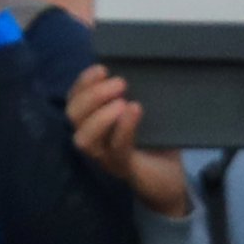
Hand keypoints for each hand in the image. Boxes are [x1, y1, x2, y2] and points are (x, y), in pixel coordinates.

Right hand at [65, 65, 191, 217]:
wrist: (171, 180)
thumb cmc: (154, 142)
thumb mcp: (144, 111)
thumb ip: (136, 92)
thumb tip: (139, 63)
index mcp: (92, 123)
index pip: (73, 100)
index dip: (82, 83)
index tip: (102, 68)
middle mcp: (92, 140)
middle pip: (73, 116)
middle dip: (92, 96)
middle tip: (120, 83)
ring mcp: (104, 157)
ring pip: (85, 138)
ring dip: (100, 116)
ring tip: (124, 101)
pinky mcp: (124, 168)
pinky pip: (117, 148)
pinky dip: (124, 128)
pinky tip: (135, 110)